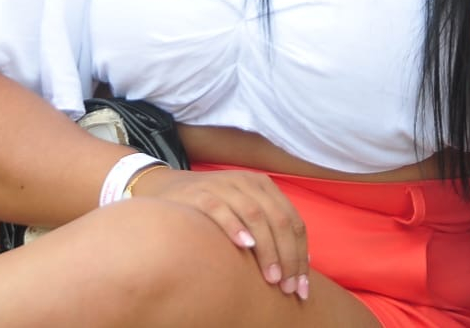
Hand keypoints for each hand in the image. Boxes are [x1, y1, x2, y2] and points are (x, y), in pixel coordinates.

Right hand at [130, 167, 309, 299]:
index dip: (300, 255)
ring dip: (267, 249)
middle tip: (287, 287)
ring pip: (255, 215)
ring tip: (271, 277)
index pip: (292, 221)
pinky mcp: (199, 194)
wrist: (167, 188)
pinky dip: (235, 227)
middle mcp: (247, 183)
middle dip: (287, 256)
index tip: (301, 286)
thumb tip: (302, 261)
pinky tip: (244, 247)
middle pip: (278, 220)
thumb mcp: (245, 211)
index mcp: (264, 187)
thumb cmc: (213, 209)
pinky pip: (220, 209)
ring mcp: (224, 186)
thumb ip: (270, 230)